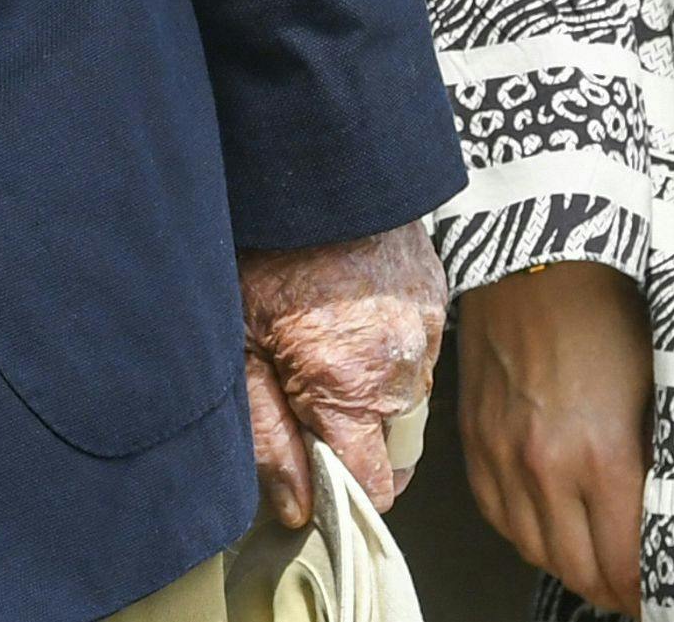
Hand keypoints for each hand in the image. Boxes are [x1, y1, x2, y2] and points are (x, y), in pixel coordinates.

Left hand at [239, 221, 447, 528]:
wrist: (305, 166)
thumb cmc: (259, 254)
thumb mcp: (239, 351)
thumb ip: (267, 437)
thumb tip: (296, 508)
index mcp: (350, 388)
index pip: (377, 486)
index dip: (345, 491)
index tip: (316, 477)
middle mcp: (402, 368)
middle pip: (395, 446)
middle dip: (355, 438)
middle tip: (303, 398)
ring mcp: (425, 330)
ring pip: (408, 398)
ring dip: (372, 390)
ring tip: (320, 347)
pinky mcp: (434, 295)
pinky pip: (418, 349)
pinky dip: (387, 346)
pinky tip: (345, 314)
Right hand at [457, 260, 650, 616]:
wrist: (536, 256)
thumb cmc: (606, 310)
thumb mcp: (657, 391)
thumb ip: (657, 462)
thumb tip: (666, 512)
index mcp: (602, 457)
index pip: (623, 563)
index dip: (646, 592)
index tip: (665, 595)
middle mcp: (543, 466)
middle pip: (576, 568)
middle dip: (611, 590)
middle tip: (636, 593)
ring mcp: (500, 453)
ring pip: (532, 547)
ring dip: (567, 565)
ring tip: (595, 568)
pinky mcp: (473, 435)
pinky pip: (495, 512)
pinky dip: (523, 533)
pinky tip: (546, 530)